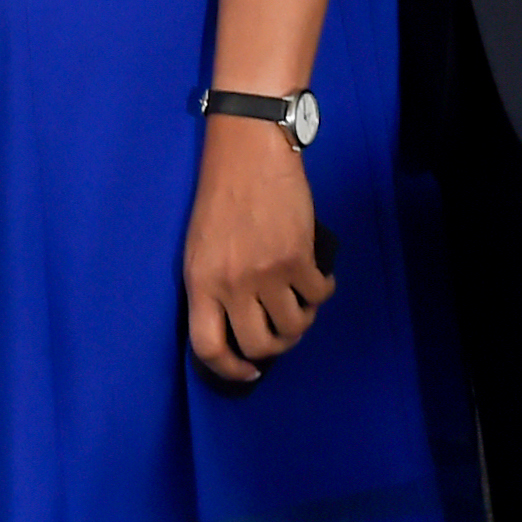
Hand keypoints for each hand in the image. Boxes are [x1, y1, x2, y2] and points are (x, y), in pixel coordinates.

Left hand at [183, 119, 335, 385]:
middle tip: (281, 332)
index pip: (208, 347)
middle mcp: (231, 284)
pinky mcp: (299, 257)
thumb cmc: (220, 194)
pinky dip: (322, 291)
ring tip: (300, 302)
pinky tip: (317, 278)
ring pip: (295, 325)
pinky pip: (319, 296)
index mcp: (199, 281)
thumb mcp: (199, 245)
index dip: (230, 369)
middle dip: (275, 347)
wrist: (248, 149)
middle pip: (259, 345)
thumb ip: (212, 284)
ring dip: (302, 319)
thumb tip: (236, 323)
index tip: (248, 371)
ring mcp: (267, 272)